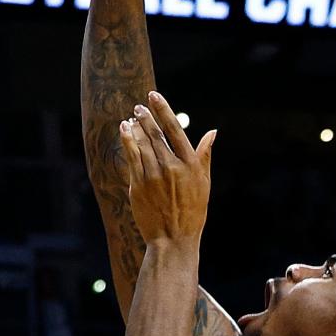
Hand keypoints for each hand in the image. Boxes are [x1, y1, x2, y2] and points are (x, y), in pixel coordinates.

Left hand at [120, 92, 214, 245]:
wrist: (173, 239)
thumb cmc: (192, 212)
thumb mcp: (204, 183)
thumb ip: (204, 155)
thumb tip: (212, 132)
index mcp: (190, 164)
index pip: (175, 129)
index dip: (163, 110)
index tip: (154, 96)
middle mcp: (171, 167)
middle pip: (155, 134)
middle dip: (145, 117)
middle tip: (138, 106)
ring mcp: (153, 175)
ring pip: (141, 143)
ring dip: (135, 127)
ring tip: (131, 118)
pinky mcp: (139, 185)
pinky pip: (131, 157)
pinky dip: (126, 140)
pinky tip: (124, 130)